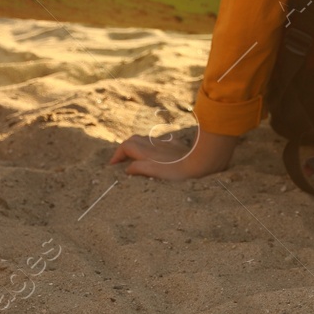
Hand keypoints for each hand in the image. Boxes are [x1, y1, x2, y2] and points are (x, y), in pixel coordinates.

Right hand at [109, 129, 238, 180]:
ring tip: (136, 159)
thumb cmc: (178, 171)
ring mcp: (166, 143)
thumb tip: (127, 169)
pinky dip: (153, 147)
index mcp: (147, 151)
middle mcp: (154, 144)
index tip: (112, 165)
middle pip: (134, 140)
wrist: (202, 162)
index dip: (117, 155)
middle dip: (125, 149)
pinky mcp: (177, 145)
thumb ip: (139, 168)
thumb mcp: (154, 172)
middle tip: (122, 161)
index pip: (126, 146)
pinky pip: (161, 142)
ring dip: (138, 147)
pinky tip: (157, 154)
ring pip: (147, 140)